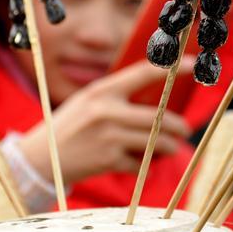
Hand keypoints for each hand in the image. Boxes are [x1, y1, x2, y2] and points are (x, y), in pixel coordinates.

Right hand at [18, 58, 192, 185]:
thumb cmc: (70, 126)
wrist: (41, 158)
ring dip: (167, 147)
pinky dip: (144, 166)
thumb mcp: (88, 101)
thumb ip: (116, 96)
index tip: (192, 65)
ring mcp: (108, 136)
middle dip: (178, 126)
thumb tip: (157, 96)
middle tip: (183, 130)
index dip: (170, 68)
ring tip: (169, 147)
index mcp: (102, 91)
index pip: (142, 73)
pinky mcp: (108, 160)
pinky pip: (140, 163)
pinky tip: (141, 165)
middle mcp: (106, 111)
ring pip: (155, 142)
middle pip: (158, 118)